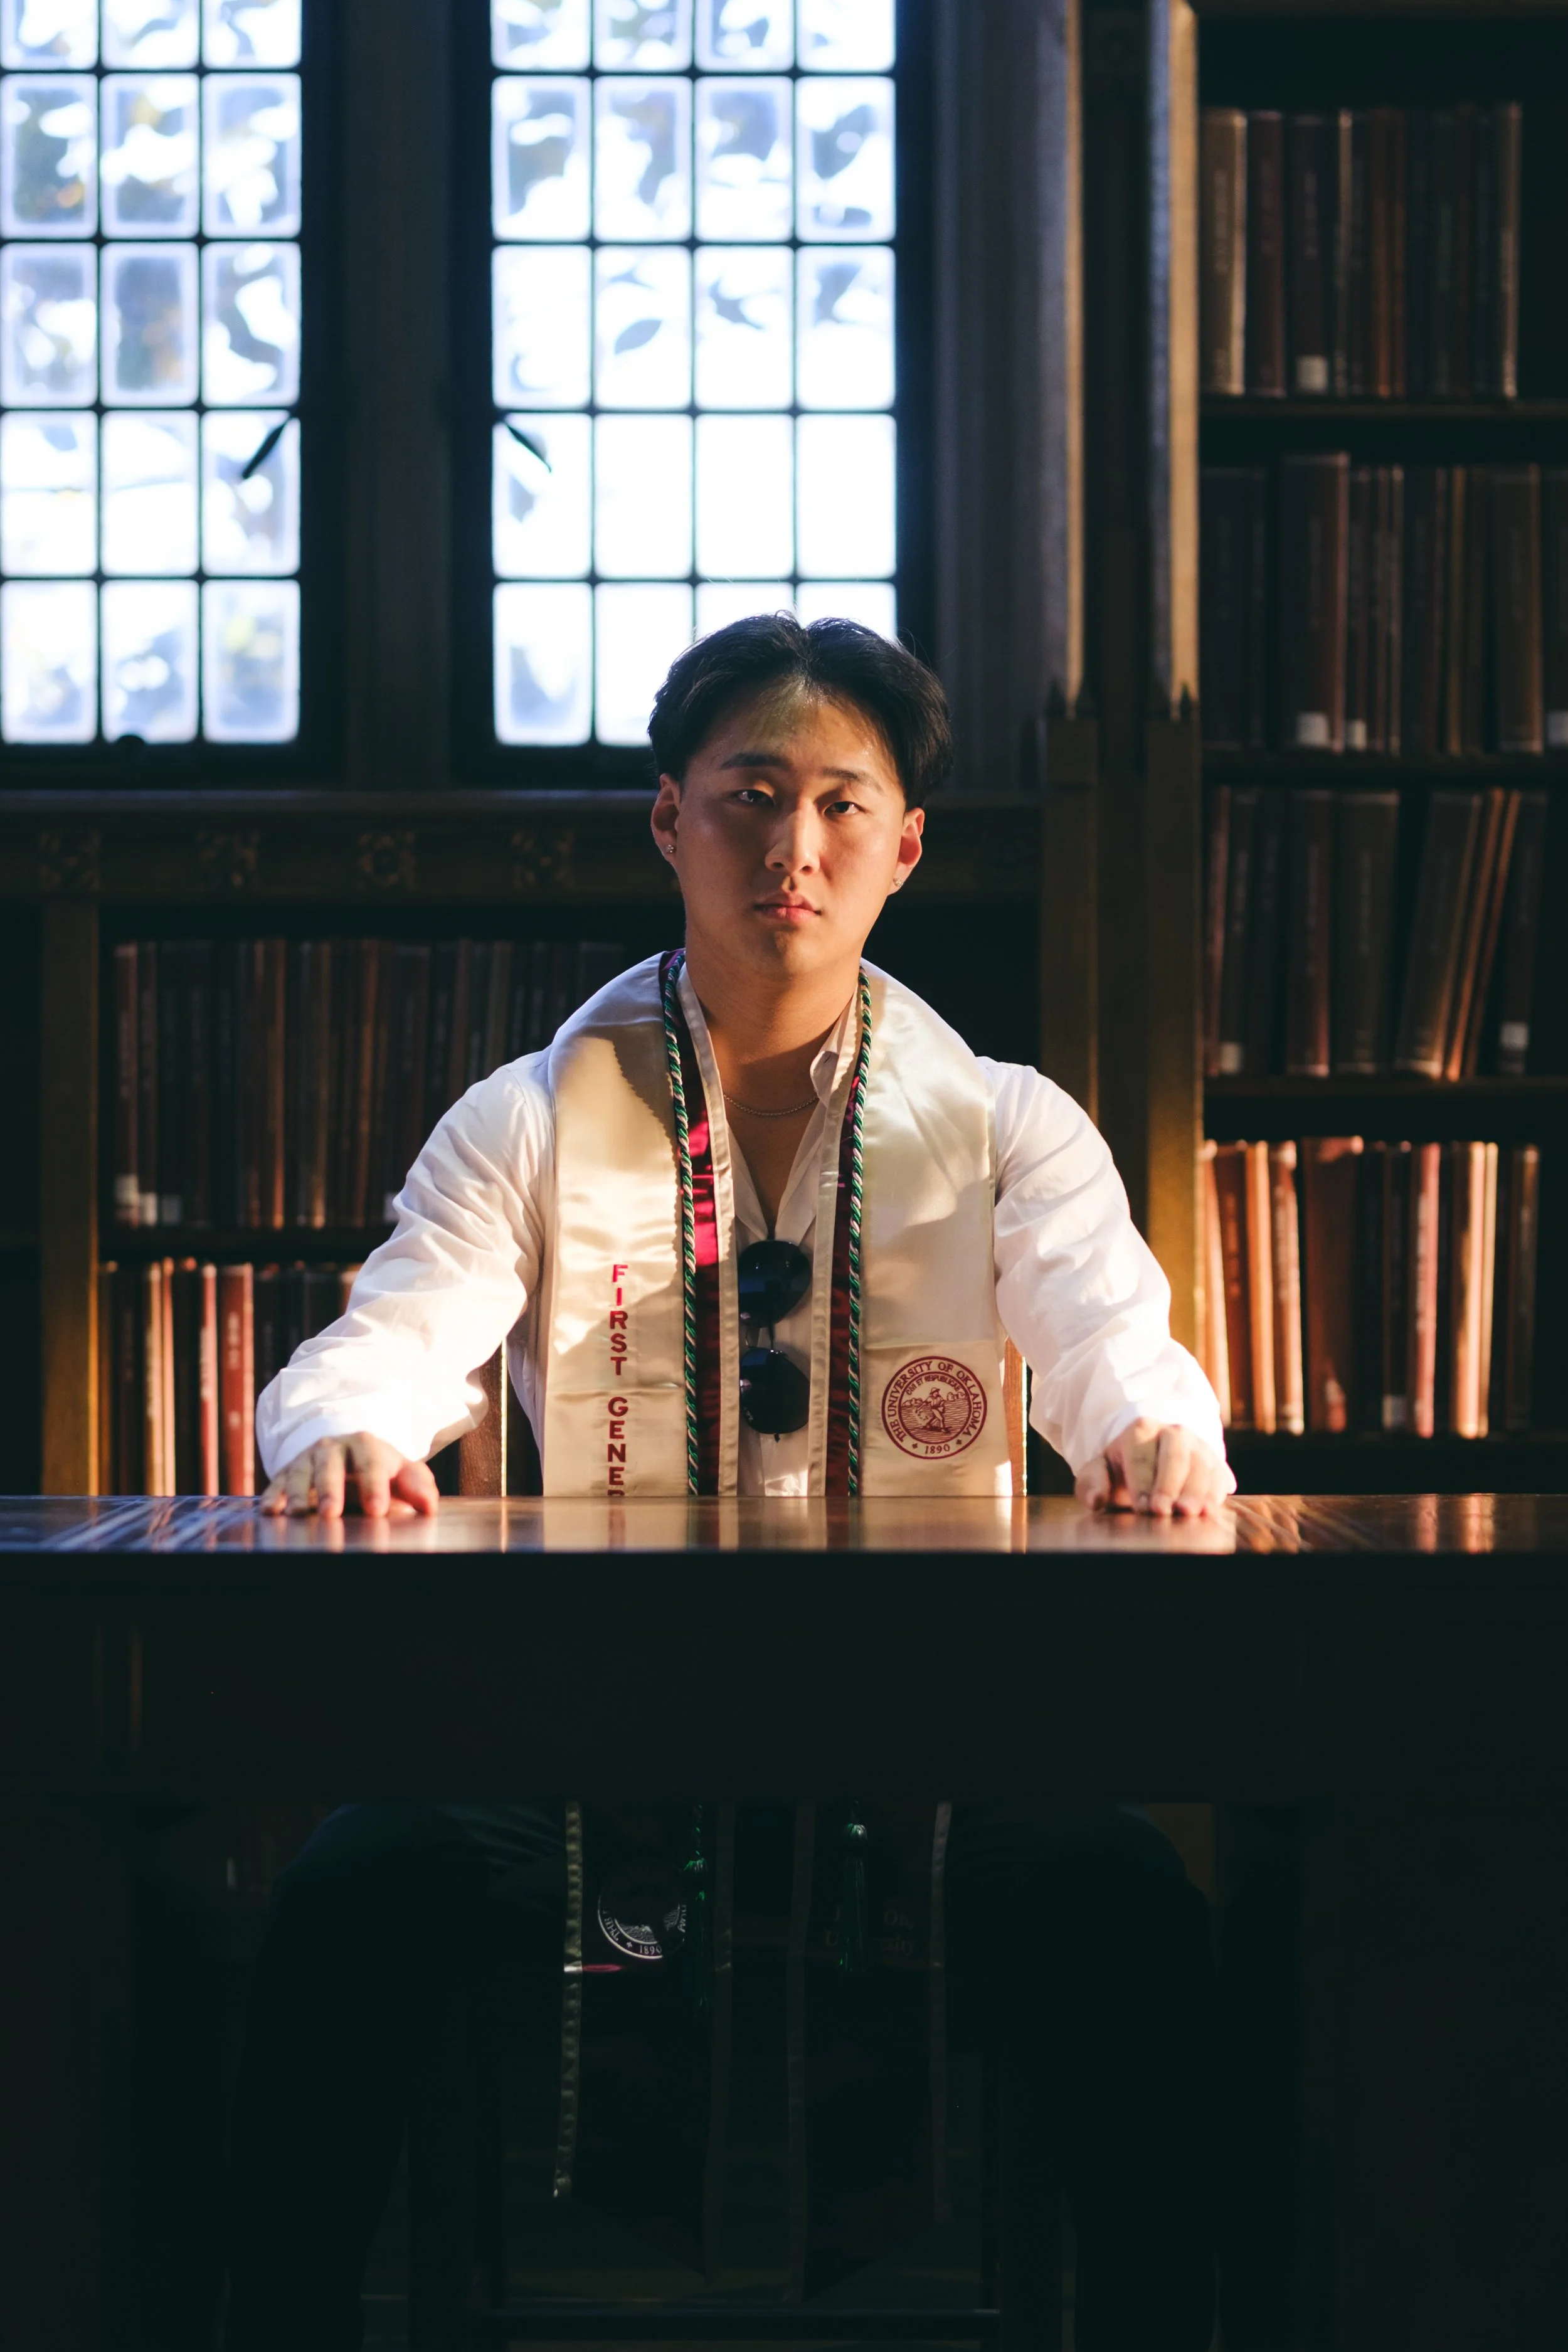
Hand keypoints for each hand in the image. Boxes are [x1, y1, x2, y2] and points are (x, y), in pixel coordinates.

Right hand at [260, 1434, 439, 1519]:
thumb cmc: (377, 1469)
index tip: (378, 1510)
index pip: (371, 1462)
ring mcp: (306, 1460)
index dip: (374, 1486)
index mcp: (365, 1445)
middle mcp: (332, 1449)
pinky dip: (273, 1497)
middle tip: (333, 1514)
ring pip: (300, 1473)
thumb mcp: (400, 1472)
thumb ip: (417, 1486)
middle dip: (331, 1489)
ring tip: (300, 1514)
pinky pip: (277, 1484)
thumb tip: (429, 1507)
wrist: (344, 1454)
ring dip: (299, 1494)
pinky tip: (271, 1511)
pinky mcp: (286, 1475)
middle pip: (330, 1464)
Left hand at [1074, 1419, 1229, 1519]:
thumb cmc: (1123, 1468)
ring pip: (1201, 1464)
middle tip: (1164, 1511)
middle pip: (1175, 1455)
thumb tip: (1095, 1501)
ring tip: (1191, 1513)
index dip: (1141, 1482)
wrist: (1152, 1459)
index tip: (1141, 1508)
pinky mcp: (1215, 1462)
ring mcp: (1198, 1446)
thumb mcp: (1100, 1471)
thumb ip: (1093, 1483)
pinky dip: (1216, 1493)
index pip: (1141, 1456)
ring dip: (1197, 1491)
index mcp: (1141, 1429)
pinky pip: (1219, 1475)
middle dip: (1169, 1485)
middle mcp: (1173, 1432)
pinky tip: (1210, 1510)